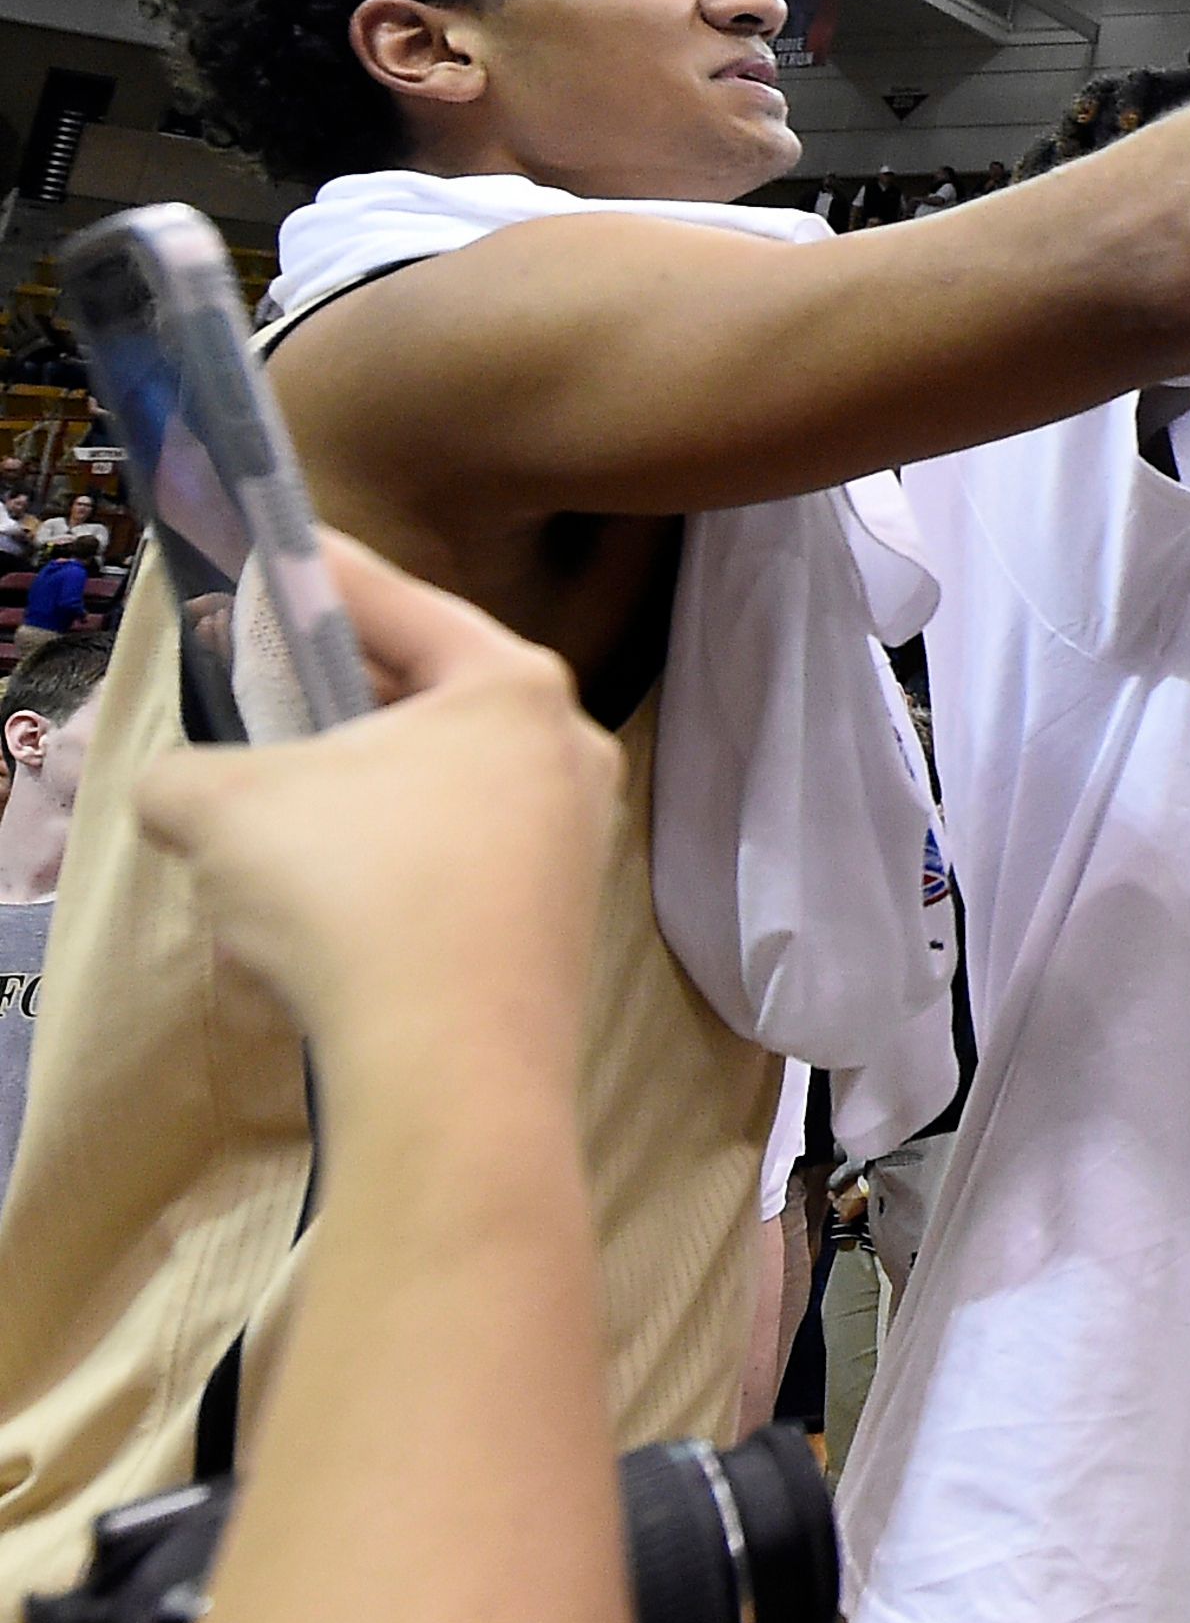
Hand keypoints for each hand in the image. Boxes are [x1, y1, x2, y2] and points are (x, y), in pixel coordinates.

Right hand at [136, 538, 620, 1084]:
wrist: (452, 1066)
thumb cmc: (354, 893)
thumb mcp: (222, 807)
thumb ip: (182, 775)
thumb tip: (180, 791)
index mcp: (511, 685)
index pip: (397, 602)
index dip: (320, 579)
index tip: (281, 557)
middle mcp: (567, 748)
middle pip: (423, 703)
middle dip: (331, 720)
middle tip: (262, 721)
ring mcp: (576, 838)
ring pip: (431, 796)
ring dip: (349, 816)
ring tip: (278, 852)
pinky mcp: (560, 921)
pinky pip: (450, 870)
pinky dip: (384, 883)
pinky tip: (326, 929)